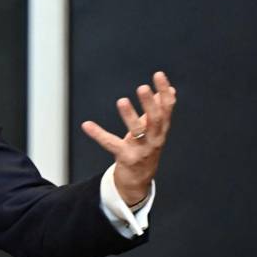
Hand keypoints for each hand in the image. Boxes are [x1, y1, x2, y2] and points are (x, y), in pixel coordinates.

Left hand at [81, 71, 176, 205]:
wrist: (139, 181)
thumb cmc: (146, 149)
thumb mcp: (154, 129)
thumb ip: (161, 110)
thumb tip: (170, 91)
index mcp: (161, 130)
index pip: (167, 109)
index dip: (164, 92)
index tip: (159, 75)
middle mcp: (154, 139)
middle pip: (155, 120)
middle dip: (150, 103)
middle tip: (142, 87)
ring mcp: (141, 149)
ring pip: (138, 132)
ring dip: (130, 116)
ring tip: (122, 101)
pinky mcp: (126, 158)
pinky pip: (111, 144)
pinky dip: (99, 134)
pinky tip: (87, 125)